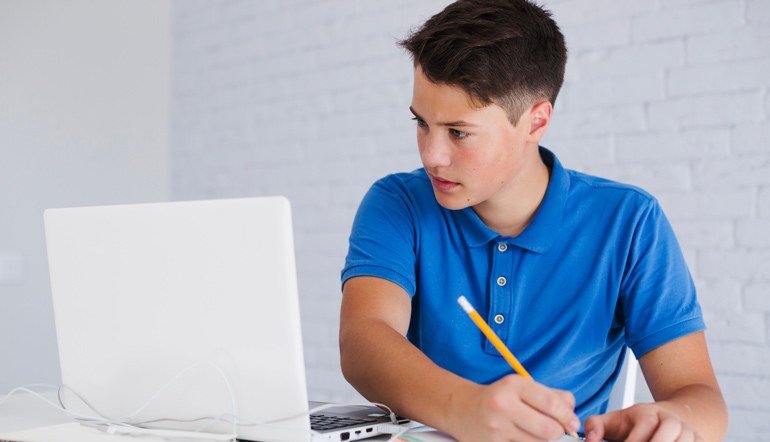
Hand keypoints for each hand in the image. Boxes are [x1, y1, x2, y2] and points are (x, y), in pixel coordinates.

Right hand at [447, 374, 579, 441]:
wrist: (460, 408)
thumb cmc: (497, 398)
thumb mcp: (520, 387)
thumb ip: (550, 395)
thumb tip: (572, 411)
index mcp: (513, 385)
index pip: (552, 403)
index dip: (568, 416)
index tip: (573, 423)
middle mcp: (503, 405)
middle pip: (548, 429)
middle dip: (557, 433)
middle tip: (555, 431)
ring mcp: (496, 427)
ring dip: (542, 441)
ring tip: (534, 433)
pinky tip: (519, 438)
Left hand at [584, 403, 702, 441]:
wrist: (671, 418)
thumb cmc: (638, 424)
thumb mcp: (615, 421)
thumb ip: (595, 427)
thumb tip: (590, 439)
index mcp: (648, 412)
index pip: (646, 423)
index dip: (635, 439)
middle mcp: (671, 420)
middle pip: (668, 433)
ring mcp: (689, 432)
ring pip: (685, 441)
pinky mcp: (701, 441)